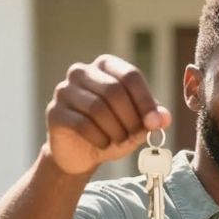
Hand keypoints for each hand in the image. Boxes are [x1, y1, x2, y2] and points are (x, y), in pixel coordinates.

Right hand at [44, 54, 172, 175]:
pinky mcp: (55, 112)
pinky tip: (104, 144)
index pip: (130, 75)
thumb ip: (152, 117)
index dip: (145, 101)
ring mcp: (64, 90)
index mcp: (105, 66)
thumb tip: (164, 117)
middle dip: (130, 117)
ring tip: (120, 140)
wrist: (81, 153)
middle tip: (135, 135)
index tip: (155, 123)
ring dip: (116, 130)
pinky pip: (82, 124)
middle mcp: (82, 72)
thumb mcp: (137, 124)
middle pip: (114, 90)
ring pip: (97, 108)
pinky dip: (99, 138)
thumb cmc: (112, 131)